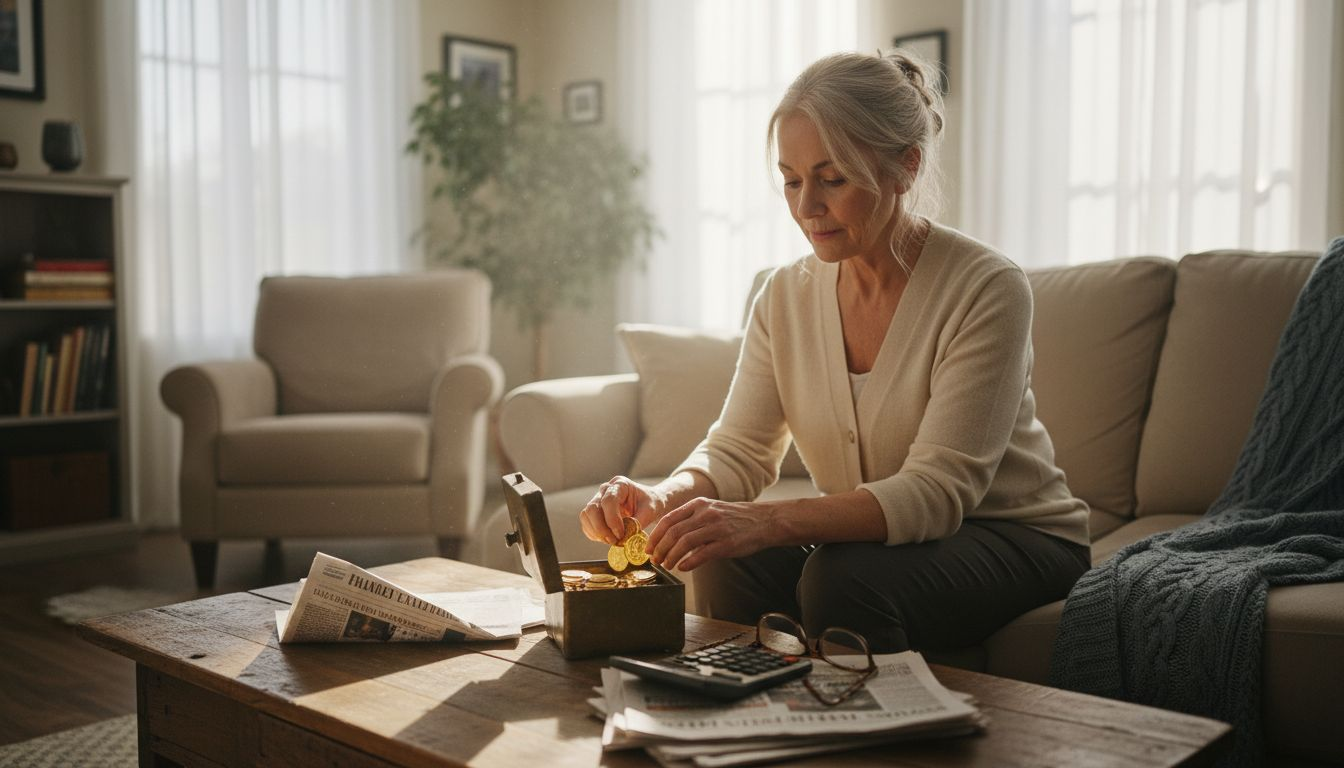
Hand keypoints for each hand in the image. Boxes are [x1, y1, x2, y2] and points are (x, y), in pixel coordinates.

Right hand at [579, 476, 663, 544]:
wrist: (648, 503)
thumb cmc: (650, 504)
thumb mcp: (650, 511)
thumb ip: (638, 522)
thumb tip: (625, 537)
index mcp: (621, 484)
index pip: (608, 500)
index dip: (612, 519)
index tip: (620, 534)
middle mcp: (606, 489)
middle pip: (592, 508)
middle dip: (601, 528)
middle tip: (614, 541)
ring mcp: (598, 500)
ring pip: (586, 516)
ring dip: (596, 532)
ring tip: (611, 541)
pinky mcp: (594, 512)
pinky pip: (587, 524)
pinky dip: (594, 534)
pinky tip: (607, 539)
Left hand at [646, 498, 773, 570]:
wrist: (765, 520)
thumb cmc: (736, 519)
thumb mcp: (712, 510)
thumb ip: (692, 520)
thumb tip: (670, 539)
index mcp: (699, 504)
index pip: (668, 519)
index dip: (655, 535)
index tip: (648, 548)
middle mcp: (706, 514)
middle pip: (673, 532)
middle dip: (660, 548)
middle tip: (655, 560)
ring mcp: (716, 528)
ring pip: (684, 543)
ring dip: (671, 557)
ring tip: (667, 565)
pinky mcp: (727, 543)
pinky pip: (702, 554)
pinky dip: (689, 562)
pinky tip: (683, 567)